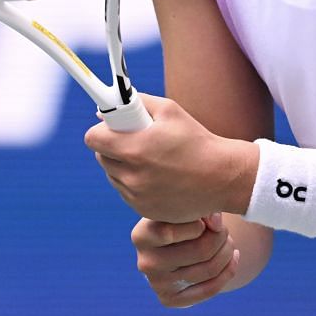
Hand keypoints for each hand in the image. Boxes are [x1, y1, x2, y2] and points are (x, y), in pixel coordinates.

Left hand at [83, 93, 253, 223]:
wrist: (222, 178)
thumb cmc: (196, 140)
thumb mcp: (169, 110)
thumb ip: (135, 104)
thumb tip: (104, 111)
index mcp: (134, 149)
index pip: (93, 139)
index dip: (101, 131)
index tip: (112, 128)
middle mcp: (132, 176)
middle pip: (100, 158)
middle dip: (112, 147)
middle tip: (132, 141)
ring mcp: (138, 197)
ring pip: (113, 176)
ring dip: (122, 166)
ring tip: (149, 159)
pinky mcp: (146, 211)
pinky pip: (127, 193)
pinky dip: (134, 184)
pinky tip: (156, 176)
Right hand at [132, 213, 240, 307]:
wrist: (172, 246)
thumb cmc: (180, 219)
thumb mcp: (184, 208)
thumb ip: (200, 208)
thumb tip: (217, 222)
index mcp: (141, 235)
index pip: (172, 231)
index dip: (199, 223)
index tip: (205, 219)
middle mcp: (146, 263)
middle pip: (200, 251)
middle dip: (220, 237)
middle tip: (224, 229)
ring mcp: (158, 284)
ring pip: (209, 269)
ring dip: (227, 252)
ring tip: (228, 241)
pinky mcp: (171, 300)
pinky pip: (210, 289)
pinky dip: (228, 271)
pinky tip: (233, 257)